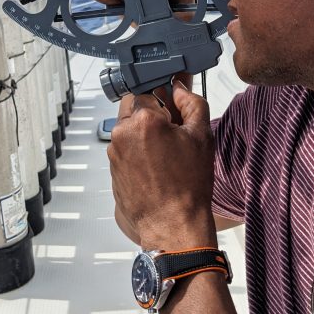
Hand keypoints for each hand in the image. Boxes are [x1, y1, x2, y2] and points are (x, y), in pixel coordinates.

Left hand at [108, 80, 216, 248]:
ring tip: (167, 153)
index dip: (163, 96)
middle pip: (134, 107)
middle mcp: (122, 133)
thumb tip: (180, 88)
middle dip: (151, 113)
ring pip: (129, 128)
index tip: (173, 104)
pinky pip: (125, 148)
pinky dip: (139, 151)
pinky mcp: (112, 168)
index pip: (148, 89)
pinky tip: (157, 166)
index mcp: (143, 120)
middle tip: (172, 130)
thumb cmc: (188, 187)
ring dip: (144, 133)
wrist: (173, 225)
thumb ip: (191, 103)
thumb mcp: (201, 136)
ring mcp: (114, 152)